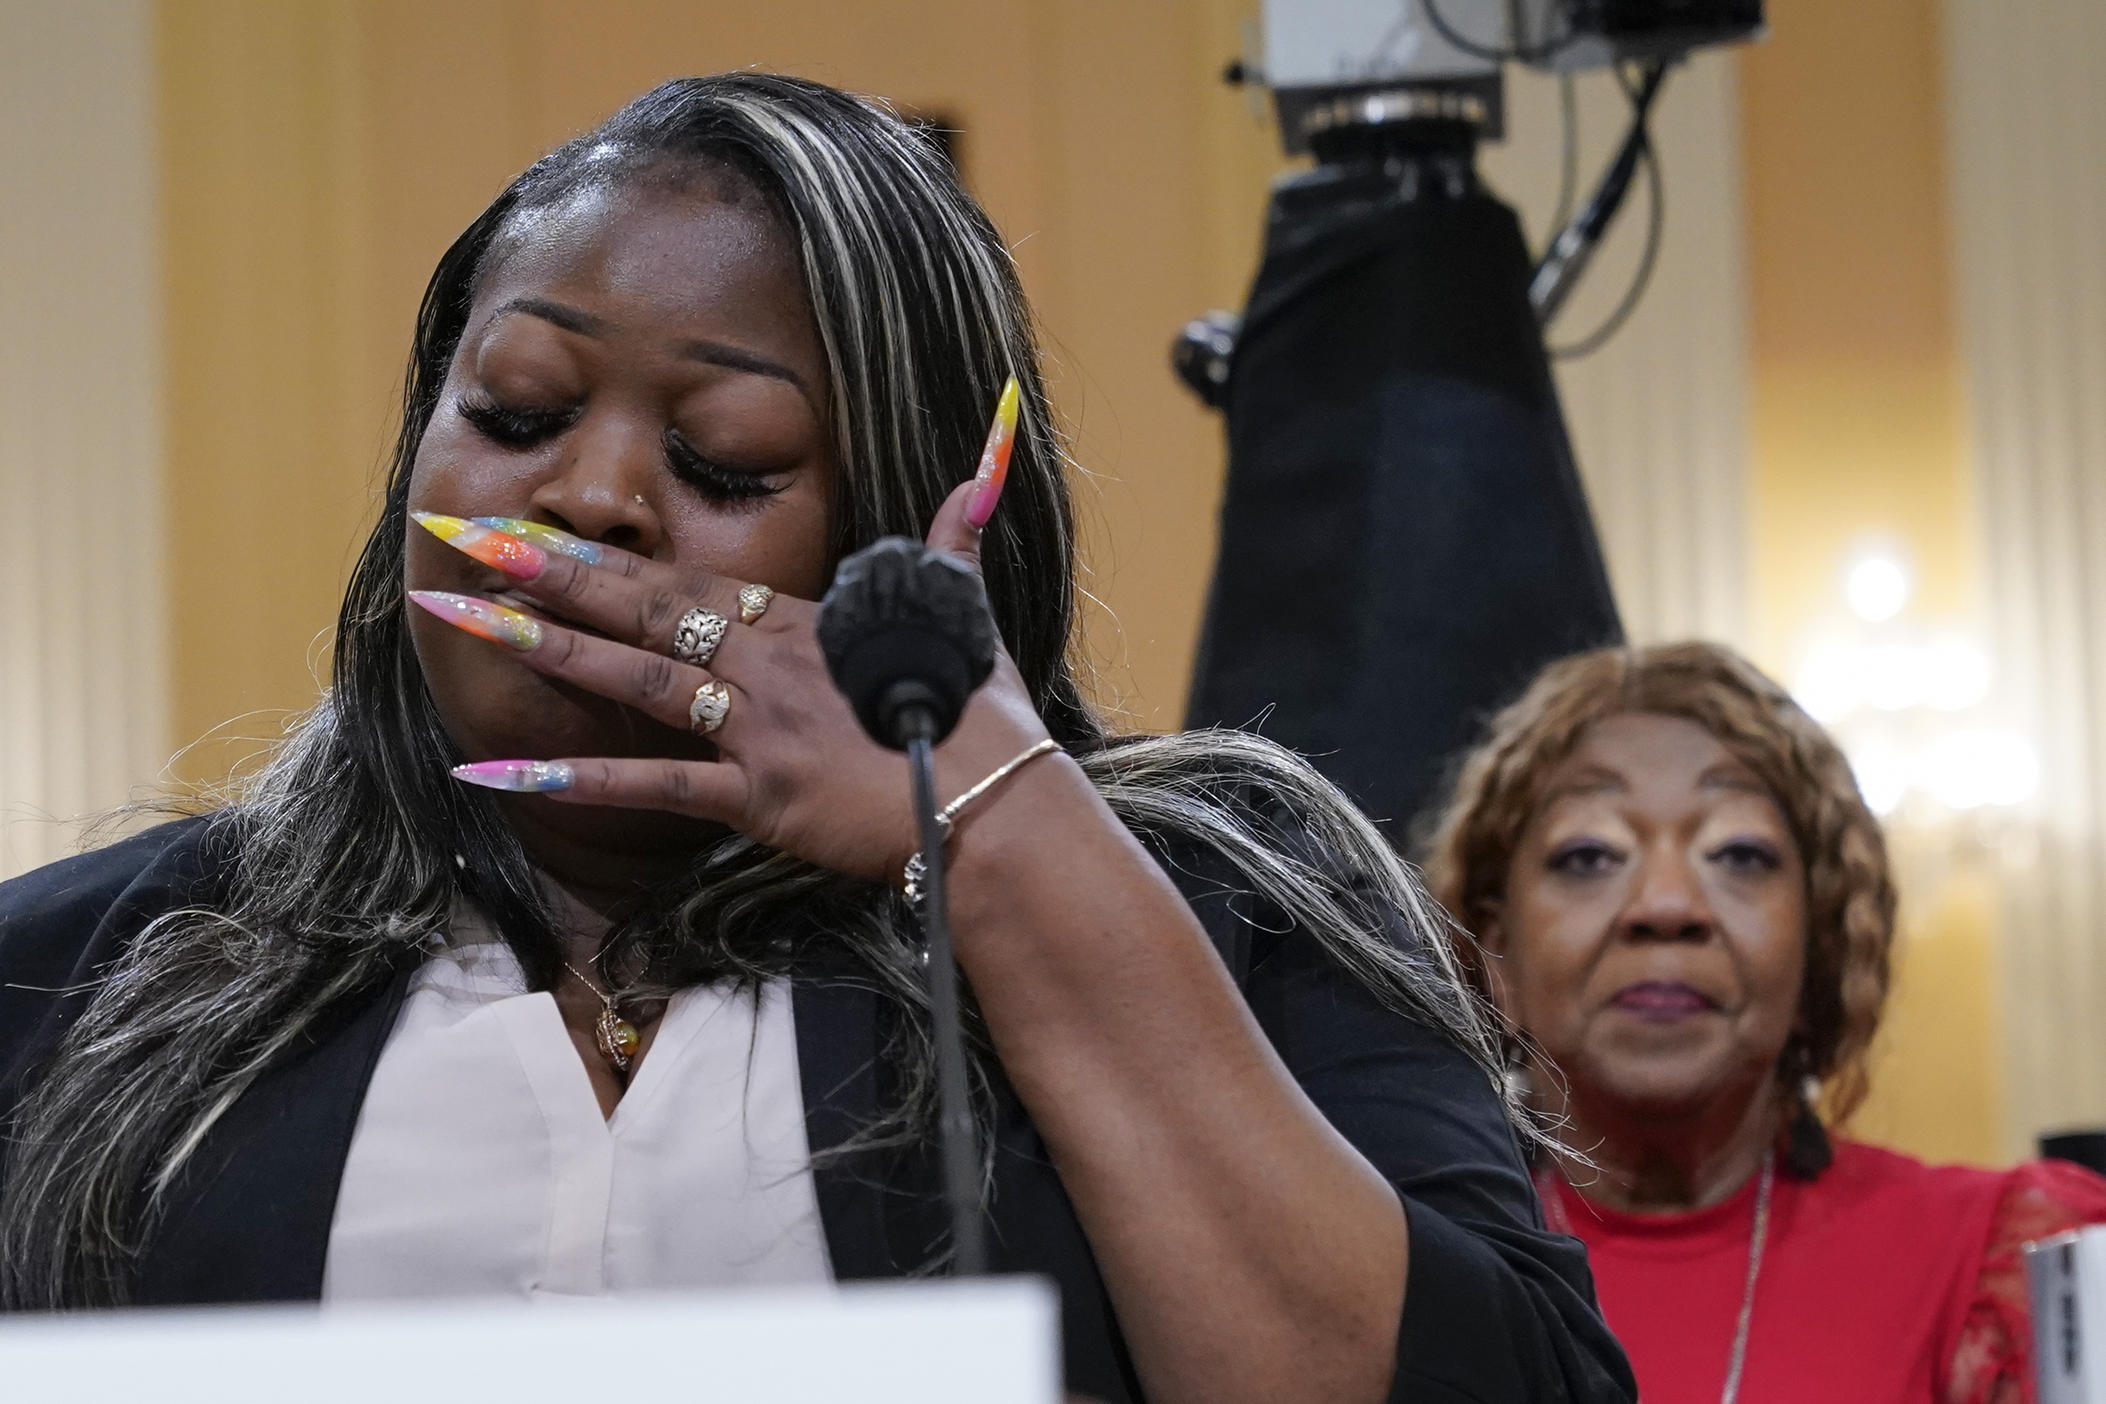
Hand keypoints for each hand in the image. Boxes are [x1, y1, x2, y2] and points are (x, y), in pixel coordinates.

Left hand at [412, 477, 1049, 883]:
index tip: (536, 524)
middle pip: (641, 604)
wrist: (1002, 804)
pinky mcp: (761, 795)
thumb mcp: (965, 609)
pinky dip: (572, 776)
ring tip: (460, 615)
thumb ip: (953, 539)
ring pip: (633, 674)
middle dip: (545, 566)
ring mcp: (760, 725)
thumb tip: (984, 466)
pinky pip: (653, 784)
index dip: (607, 551)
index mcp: (807, 619)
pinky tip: (496, 768)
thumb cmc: (988, 715)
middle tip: (461, 534)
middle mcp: (771, 660)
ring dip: (541, 643)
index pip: (687, 576)